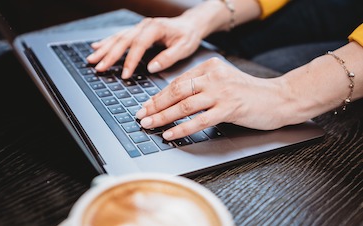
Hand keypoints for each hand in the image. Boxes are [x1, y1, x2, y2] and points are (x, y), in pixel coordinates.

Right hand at [86, 16, 202, 78]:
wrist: (190, 25)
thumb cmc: (188, 36)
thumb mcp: (184, 48)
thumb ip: (168, 57)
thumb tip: (152, 67)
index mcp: (155, 28)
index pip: (139, 45)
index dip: (130, 61)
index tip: (124, 75)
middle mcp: (144, 25)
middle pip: (123, 40)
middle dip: (109, 55)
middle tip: (99, 67)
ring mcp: (139, 27)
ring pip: (118, 37)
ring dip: (104, 48)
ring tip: (92, 59)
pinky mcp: (137, 30)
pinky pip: (119, 35)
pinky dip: (107, 41)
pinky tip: (97, 46)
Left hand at [135, 57, 290, 140]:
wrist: (279, 98)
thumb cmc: (250, 93)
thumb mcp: (224, 82)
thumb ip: (202, 86)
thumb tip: (175, 100)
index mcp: (210, 67)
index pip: (178, 81)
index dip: (159, 95)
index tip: (147, 105)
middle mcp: (214, 77)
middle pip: (176, 91)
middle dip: (155, 105)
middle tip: (141, 115)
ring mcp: (221, 92)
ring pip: (184, 105)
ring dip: (163, 116)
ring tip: (149, 124)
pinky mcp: (229, 108)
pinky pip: (199, 120)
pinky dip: (181, 128)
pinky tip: (170, 133)